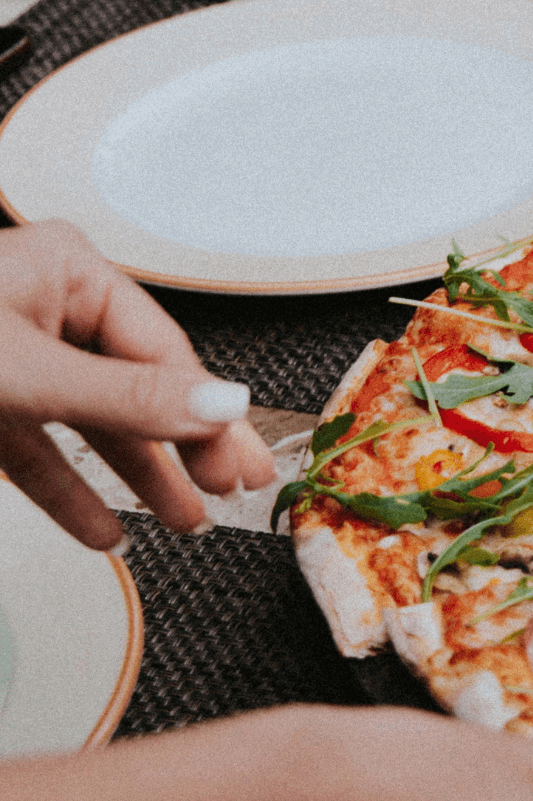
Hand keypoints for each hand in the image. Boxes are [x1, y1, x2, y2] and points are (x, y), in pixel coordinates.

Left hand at [0, 220, 274, 549]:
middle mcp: (47, 308)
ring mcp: (17, 356)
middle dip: (185, 449)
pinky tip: (101, 529)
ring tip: (184, 522)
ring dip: (140, 479)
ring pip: (97, 425)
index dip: (208, 416)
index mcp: (69, 271)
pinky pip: (43, 450)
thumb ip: (126, 396)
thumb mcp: (27, 372)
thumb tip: (223, 405)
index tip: (242, 467)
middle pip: (141, 389)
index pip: (165, 352)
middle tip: (233, 492)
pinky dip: (71, 492)